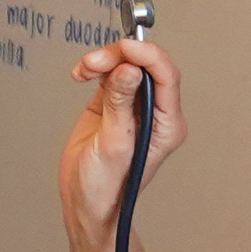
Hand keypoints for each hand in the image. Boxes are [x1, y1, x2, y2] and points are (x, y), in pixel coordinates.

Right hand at [60, 34, 186, 251]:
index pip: (166, 77)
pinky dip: (96, 68)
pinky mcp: (114, 104)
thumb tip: (129, 69)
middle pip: (146, 66)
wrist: (85, 204)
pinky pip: (111, 74)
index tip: (124, 47)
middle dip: (120, 56)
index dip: (146, 56)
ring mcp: (134, 107)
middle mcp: (156, 113)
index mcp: (168, 125)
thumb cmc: (106, 186)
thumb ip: (120, 104)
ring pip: (127, 65)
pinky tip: (82, 74)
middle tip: (94, 62)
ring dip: (105, 60)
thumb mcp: (113, 145)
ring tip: (84, 69)